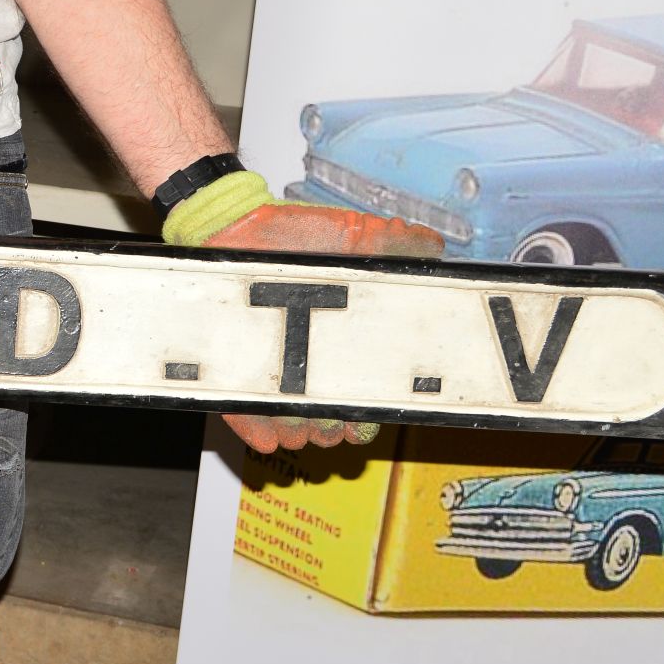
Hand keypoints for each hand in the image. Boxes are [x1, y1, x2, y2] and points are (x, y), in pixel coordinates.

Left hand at [164, 170, 444, 454]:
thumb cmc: (290, 235)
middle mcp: (306, 364)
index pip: (362, 397)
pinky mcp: (228, 370)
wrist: (230, 228)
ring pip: (288, 424)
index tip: (364, 422)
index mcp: (340, 345)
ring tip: (300, 422)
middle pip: (327, 420)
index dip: (366, 416)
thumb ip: (394, 246)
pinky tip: (269, 435)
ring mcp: (266, 370)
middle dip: (333, 428)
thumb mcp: (350, 238)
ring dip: (298, 430)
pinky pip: (240, 412)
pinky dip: (255, 428)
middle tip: (332, 423)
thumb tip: (434, 247)